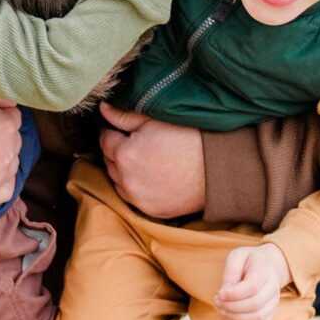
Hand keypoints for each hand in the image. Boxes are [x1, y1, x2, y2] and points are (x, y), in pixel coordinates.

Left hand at [99, 103, 205, 218]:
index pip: (105, 140)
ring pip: (118, 182)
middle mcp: (126, 180)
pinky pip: (133, 198)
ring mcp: (138, 198)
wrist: (216, 168)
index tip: (121, 129)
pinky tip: (150, 177)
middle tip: (135, 143)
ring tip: (143, 160)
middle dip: (117, 151)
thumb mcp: (154, 121)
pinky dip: (136, 187)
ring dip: (124, 171)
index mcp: (125, 154)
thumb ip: (124, 116)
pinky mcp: (151, 210)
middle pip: (110, 162)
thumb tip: (103, 109)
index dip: (112, 131)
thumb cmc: (188, 139)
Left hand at [215, 242, 289, 319]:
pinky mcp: (271, 312)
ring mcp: (274, 301)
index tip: (219, 294)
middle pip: (254, 304)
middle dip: (231, 307)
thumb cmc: (249, 261)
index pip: (252, 286)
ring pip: (257, 317)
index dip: (233, 294)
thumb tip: (224, 292)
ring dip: (236, 318)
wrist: (269, 265)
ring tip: (222, 311)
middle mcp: (272, 287)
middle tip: (217, 303)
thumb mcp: (237, 256)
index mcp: (264, 270)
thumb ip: (230, 272)